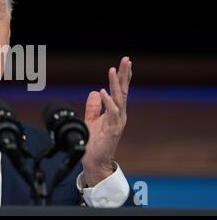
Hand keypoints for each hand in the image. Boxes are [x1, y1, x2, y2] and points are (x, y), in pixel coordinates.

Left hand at [81, 57, 132, 186]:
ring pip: (118, 98)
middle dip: (125, 74)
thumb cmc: (94, 142)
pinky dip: (107, 101)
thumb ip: (94, 107)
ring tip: (113, 70)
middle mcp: (119, 114)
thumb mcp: (92, 120)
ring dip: (116, 83)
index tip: (125, 62)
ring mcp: (117, 121)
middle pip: (123, 90)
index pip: (120, 90)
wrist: (94, 161)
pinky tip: (103, 91)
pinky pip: (111, 112)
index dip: (122, 76)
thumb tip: (95, 91)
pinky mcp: (113, 129)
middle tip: (126, 59)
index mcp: (115, 111)